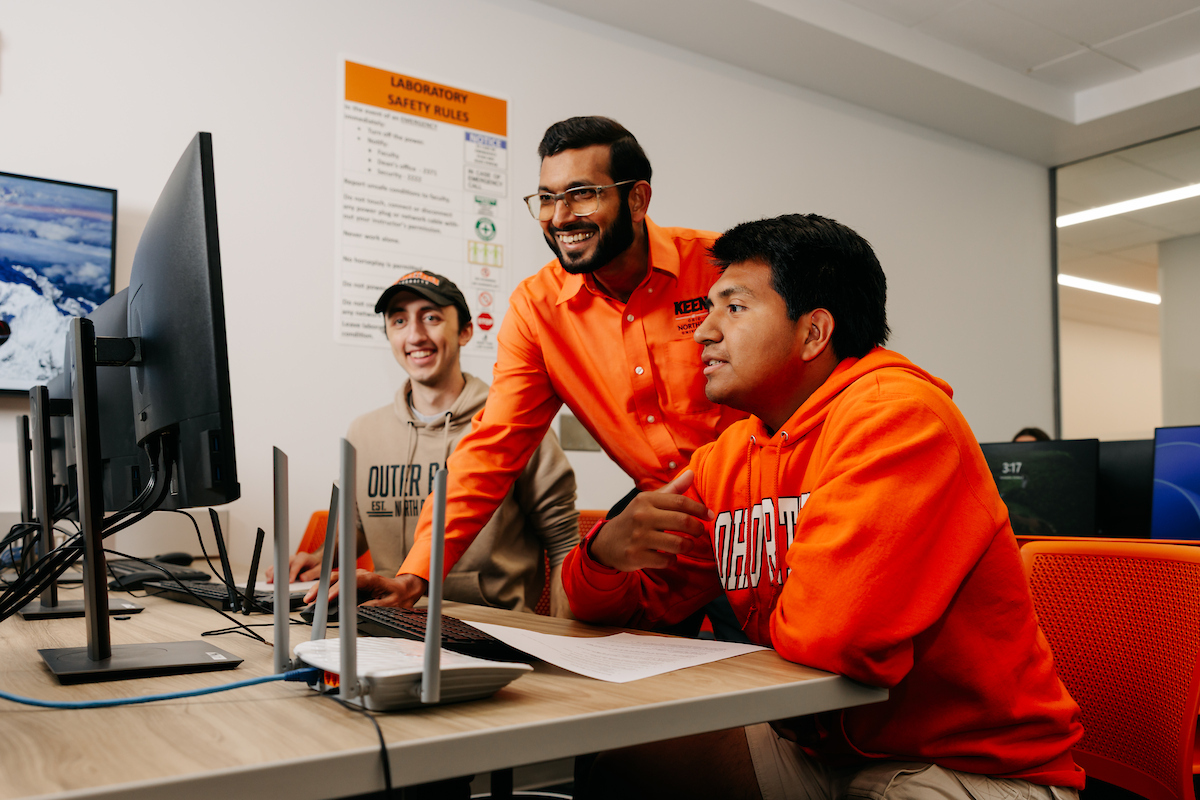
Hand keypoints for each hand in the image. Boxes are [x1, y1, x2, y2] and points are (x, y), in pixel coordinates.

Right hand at [265, 550, 321, 583]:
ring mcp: (288, 560)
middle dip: (279, 574)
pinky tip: (270, 579)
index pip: (296, 564)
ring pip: (278, 565)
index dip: (292, 573)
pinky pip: (276, 567)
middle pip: (283, 564)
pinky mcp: (284, 565)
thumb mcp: (319, 570)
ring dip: (273, 573)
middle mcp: (294, 557)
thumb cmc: (318, 566)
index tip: (290, 582)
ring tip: (270, 582)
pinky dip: (271, 572)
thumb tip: (302, 579)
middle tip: (275, 583)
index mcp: (303, 557)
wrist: (317, 561)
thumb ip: (311, 574)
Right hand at [304, 569, 426, 607]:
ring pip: (333, 579)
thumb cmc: (398, 596)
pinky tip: (317, 598)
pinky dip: (325, 590)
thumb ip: (374, 606)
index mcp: (369, 578)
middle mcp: (360, 575)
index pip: (348, 581)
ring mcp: (355, 578)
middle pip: (336, 577)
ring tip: (309, 600)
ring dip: (320, 588)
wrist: (404, 590)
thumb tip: (356, 611)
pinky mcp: (352, 583)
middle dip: (321, 587)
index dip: (336, 590)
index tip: (326, 599)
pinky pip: (336, 584)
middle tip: (310, 600)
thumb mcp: (390, 604)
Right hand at [590, 470, 712, 571]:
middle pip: (682, 521)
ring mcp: (638, 537)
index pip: (681, 501)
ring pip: (678, 543)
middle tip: (700, 532)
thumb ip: (672, 489)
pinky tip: (670, 556)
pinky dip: (673, 560)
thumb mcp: (649, 501)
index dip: (699, 509)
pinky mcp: (636, 556)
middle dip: (697, 528)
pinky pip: (666, 560)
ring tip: (687, 545)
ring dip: (688, 546)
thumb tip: (692, 473)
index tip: (709, 516)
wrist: (606, 543)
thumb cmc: (634, 519)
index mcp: (646, 500)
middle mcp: (642, 516)